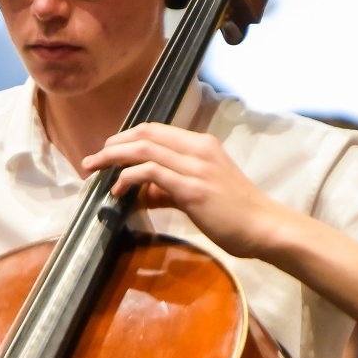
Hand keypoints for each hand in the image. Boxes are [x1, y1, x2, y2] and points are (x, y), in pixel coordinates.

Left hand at [83, 123, 288, 260]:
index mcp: (203, 145)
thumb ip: (172, 189)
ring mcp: (196, 167)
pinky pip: (151, 172)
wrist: (265, 227)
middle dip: (113, 144)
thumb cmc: (237, 215)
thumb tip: (144, 192)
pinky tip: (118, 189)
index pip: (157, 130)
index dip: (128, 137)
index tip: (109, 151)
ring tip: (94, 169)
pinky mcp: (193, 188)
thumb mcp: (202, 194)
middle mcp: (198, 149)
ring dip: (113, 157)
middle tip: (92, 160)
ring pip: (144, 149)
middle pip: (145, 134)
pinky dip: (128, 177)